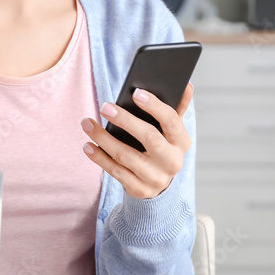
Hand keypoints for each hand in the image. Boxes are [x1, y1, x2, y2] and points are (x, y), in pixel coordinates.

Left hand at [80, 83, 192, 198]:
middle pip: (149, 138)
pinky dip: (99, 158)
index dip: (154, 106)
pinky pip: (115, 172)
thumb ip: (177, 109)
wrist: (160, 185)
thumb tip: (187, 85)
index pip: (171, 121)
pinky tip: (88, 146)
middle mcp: (172, 161)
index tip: (135, 93)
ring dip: (103, 138)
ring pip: (126, 155)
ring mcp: (155, 178)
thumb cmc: (163, 148)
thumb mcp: (172, 131)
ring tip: (87, 123)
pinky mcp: (139, 189)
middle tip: (105, 106)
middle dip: (125, 121)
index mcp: (182, 142)